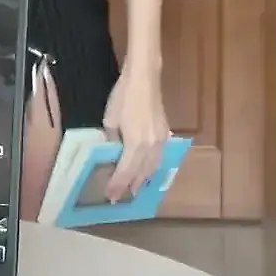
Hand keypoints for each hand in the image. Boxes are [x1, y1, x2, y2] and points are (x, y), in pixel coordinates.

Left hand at [102, 63, 168, 200]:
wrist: (145, 78)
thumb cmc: (123, 96)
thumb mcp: (110, 119)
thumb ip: (112, 139)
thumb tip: (112, 151)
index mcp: (136, 144)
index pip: (125, 172)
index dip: (117, 185)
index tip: (110, 197)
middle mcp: (151, 147)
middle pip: (141, 173)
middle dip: (131, 186)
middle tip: (121, 197)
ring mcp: (161, 141)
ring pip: (153, 167)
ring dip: (144, 180)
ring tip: (135, 189)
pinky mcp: (165, 133)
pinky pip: (159, 157)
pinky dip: (152, 168)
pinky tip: (147, 170)